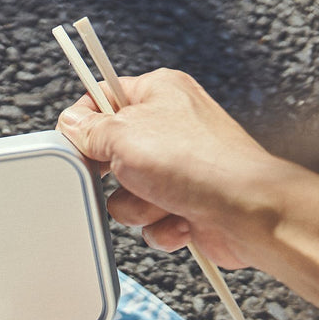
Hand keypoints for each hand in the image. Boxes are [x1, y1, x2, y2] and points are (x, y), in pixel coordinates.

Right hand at [57, 68, 287, 268]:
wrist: (246, 212)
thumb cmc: (198, 164)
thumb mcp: (124, 135)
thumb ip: (89, 129)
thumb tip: (71, 124)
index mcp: (159, 93)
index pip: (104, 96)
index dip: (84, 121)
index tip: (75, 141)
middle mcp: (171, 128)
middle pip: (112, 153)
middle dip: (115, 176)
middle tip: (126, 174)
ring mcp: (179, 169)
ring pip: (127, 195)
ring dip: (139, 207)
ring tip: (163, 200)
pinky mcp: (186, 205)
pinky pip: (150, 221)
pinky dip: (161, 226)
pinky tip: (181, 219)